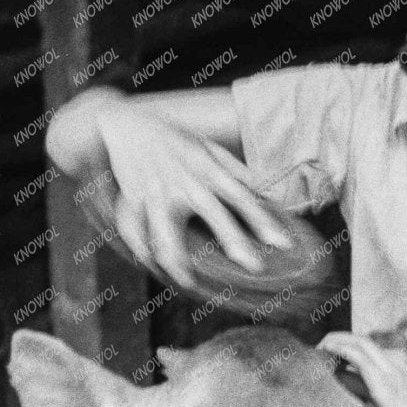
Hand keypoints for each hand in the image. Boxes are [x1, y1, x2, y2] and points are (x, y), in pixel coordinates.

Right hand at [92, 96, 293, 294]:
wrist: (124, 124)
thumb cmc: (174, 141)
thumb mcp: (209, 148)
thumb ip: (238, 174)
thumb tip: (269, 198)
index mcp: (206, 167)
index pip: (241, 196)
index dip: (263, 220)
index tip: (282, 244)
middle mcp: (184, 180)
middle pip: (212, 212)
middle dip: (233, 240)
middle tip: (254, 267)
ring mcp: (155, 191)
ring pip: (165, 231)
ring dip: (177, 259)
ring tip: (189, 282)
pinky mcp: (131, 199)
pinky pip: (133, 231)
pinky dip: (141, 251)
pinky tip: (153, 268)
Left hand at [317, 332, 406, 406]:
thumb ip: (379, 400)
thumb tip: (357, 398)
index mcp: (404, 366)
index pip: (372, 348)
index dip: (350, 347)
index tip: (333, 355)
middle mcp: (398, 362)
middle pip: (362, 340)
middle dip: (338, 340)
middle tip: (320, 350)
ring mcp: (392, 370)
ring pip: (358, 343)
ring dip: (335, 342)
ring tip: (318, 350)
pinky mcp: (384, 382)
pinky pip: (357, 356)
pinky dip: (338, 350)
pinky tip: (325, 353)